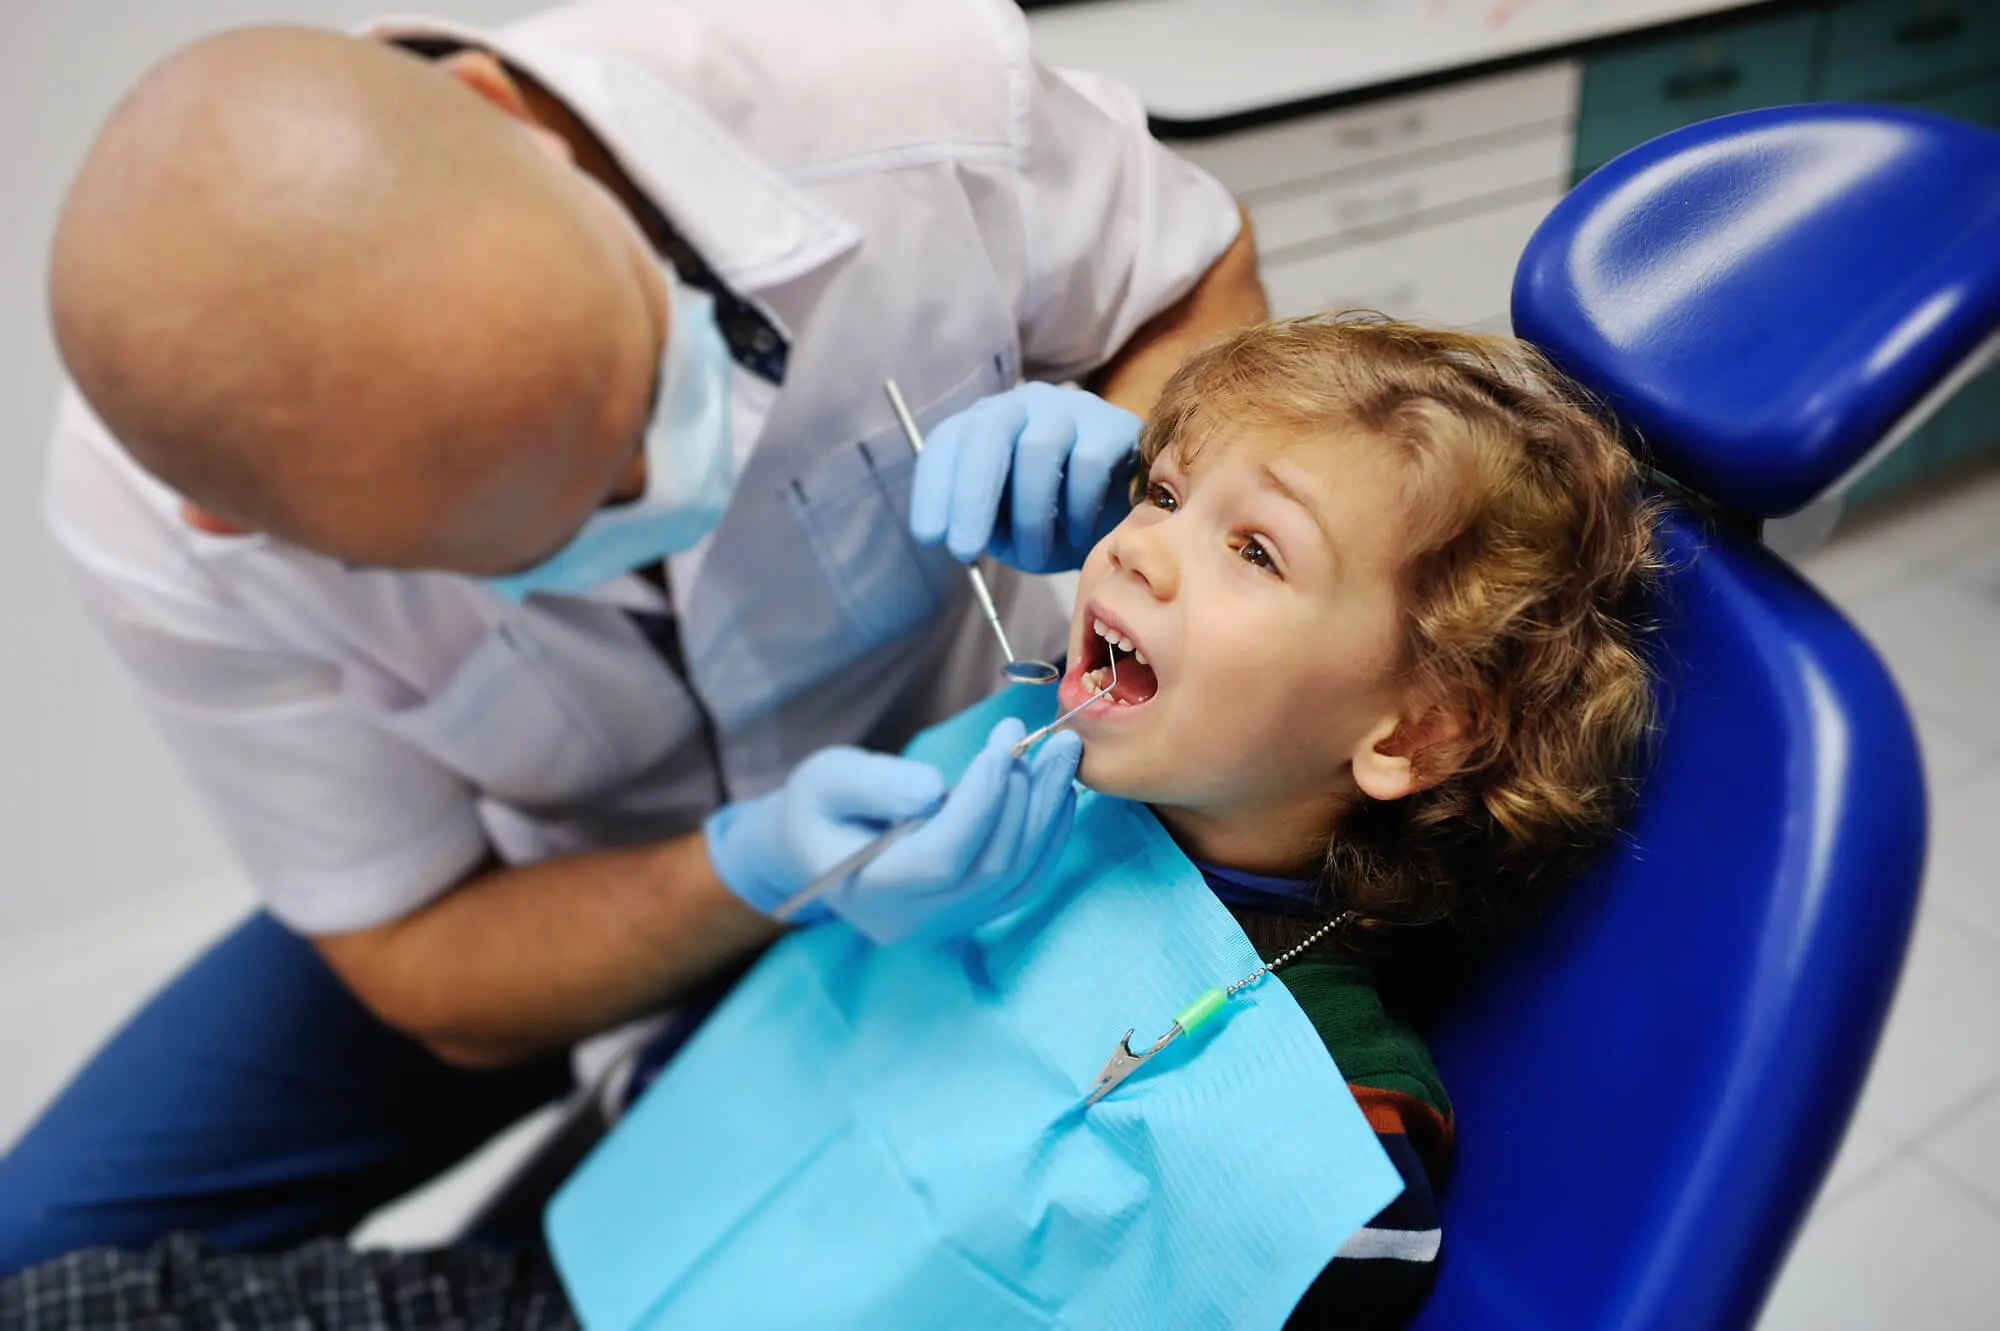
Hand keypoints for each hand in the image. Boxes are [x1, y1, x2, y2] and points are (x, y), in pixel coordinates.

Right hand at [703, 719, 1083, 945]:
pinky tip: (1059, 791)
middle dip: (1026, 797)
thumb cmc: (819, 806)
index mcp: (870, 891)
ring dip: (1048, 812)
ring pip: (1017, 876)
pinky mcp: (972, 914)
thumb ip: (874, 785)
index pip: (942, 857)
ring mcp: (948, 925)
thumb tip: (933, 789)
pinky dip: (1051, 836)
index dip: (981, 801)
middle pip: (990, 868)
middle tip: (1046, 738)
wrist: (817, 845)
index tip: (1001, 743)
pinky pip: (1025, 882)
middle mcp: (914, 921)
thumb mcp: (826, 779)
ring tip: (1064, 754)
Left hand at [909, 382, 1141, 572]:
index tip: (929, 536)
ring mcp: (1071, 408)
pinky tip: (1079, 534)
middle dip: (971, 496)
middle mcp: (1023, 405)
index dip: (933, 488)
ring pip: (1038, 450)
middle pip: (988, 433)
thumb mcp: (1007, 531)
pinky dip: (1078, 509)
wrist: (1124, 517)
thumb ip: (982, 527)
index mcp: (984, 427)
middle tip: (965, 550)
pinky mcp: (1114, 424)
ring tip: (1036, 558)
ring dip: (1030, 516)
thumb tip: (958, 538)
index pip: (948, 443)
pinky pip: (1089, 462)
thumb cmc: (1054, 524)